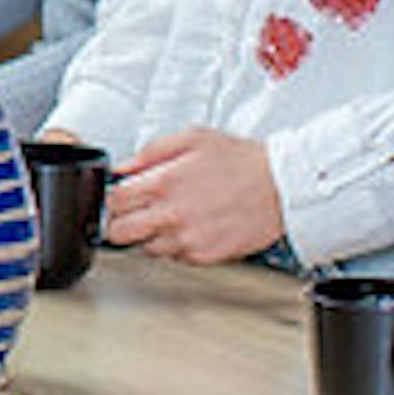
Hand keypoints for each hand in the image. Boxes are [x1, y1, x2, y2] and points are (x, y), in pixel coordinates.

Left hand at [102, 127, 286, 263]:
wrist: (281, 187)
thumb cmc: (241, 160)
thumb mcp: (193, 137)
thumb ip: (152, 151)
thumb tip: (124, 167)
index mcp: (164, 182)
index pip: (114, 201)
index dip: (112, 199)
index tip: (118, 197)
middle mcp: (172, 215)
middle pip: (119, 232)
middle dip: (121, 222)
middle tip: (134, 212)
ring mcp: (187, 239)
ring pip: (145, 248)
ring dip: (151, 234)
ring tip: (172, 216)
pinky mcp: (204, 256)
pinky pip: (175, 257)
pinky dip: (177, 244)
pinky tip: (192, 226)